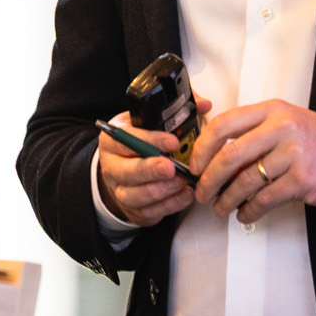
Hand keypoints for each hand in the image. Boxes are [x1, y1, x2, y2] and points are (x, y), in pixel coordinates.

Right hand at [96, 101, 210, 227]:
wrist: (124, 167)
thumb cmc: (142, 142)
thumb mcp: (150, 120)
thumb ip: (176, 109)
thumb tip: (204, 104)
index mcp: (113, 138)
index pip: (127, 138)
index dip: (150, 140)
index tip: (172, 142)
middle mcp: (112, 165)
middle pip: (127, 170)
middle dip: (151, 169)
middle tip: (171, 167)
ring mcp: (120, 189)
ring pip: (135, 195)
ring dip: (160, 191)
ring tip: (180, 183)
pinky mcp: (132, 209)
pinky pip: (148, 212)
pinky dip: (168, 206)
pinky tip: (183, 195)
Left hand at [191, 100, 315, 224]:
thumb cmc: (315, 140)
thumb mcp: (285, 122)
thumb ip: (253, 133)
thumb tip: (215, 158)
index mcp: (272, 110)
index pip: (224, 124)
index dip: (203, 147)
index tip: (195, 164)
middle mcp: (281, 128)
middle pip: (230, 155)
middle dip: (209, 179)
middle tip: (202, 192)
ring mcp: (292, 154)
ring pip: (245, 181)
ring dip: (226, 199)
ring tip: (220, 207)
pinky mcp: (302, 179)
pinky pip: (264, 200)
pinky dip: (249, 211)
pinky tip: (244, 214)